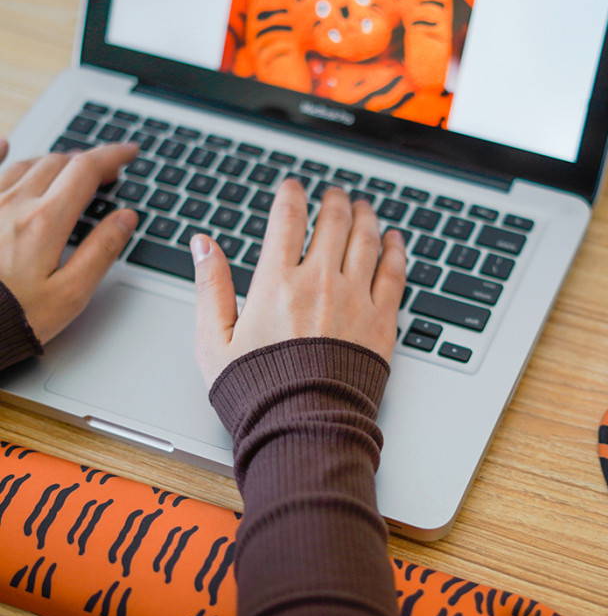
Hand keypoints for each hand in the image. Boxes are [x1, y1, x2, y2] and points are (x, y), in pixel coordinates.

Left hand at [0, 141, 138, 343]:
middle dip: (88, 161)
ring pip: (26, 164)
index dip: (112, 157)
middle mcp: (14, 204)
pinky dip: (1, 152)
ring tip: (72, 169)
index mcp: (45, 222)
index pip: (86, 171)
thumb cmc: (16, 316)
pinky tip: (7, 145)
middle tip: (108, 170)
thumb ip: (102, 251)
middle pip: (58, 163)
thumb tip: (125, 218)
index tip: (129, 153)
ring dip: (55, 161)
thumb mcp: (72, 293)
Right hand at [191, 180, 405, 387]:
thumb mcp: (213, 341)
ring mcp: (355, 300)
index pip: (287, 221)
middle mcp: (319, 283)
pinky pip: (394, 273)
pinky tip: (395, 240)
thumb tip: (203, 244)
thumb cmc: (257, 391)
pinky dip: (396, 251)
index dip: (291, 196)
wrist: (303, 428)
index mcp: (276, 284)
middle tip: (334, 195)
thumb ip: (209, 287)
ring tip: (364, 207)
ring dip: (365, 217)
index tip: (294, 187)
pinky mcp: (382, 322)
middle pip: (333, 223)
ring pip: (366, 240)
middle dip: (333, 202)